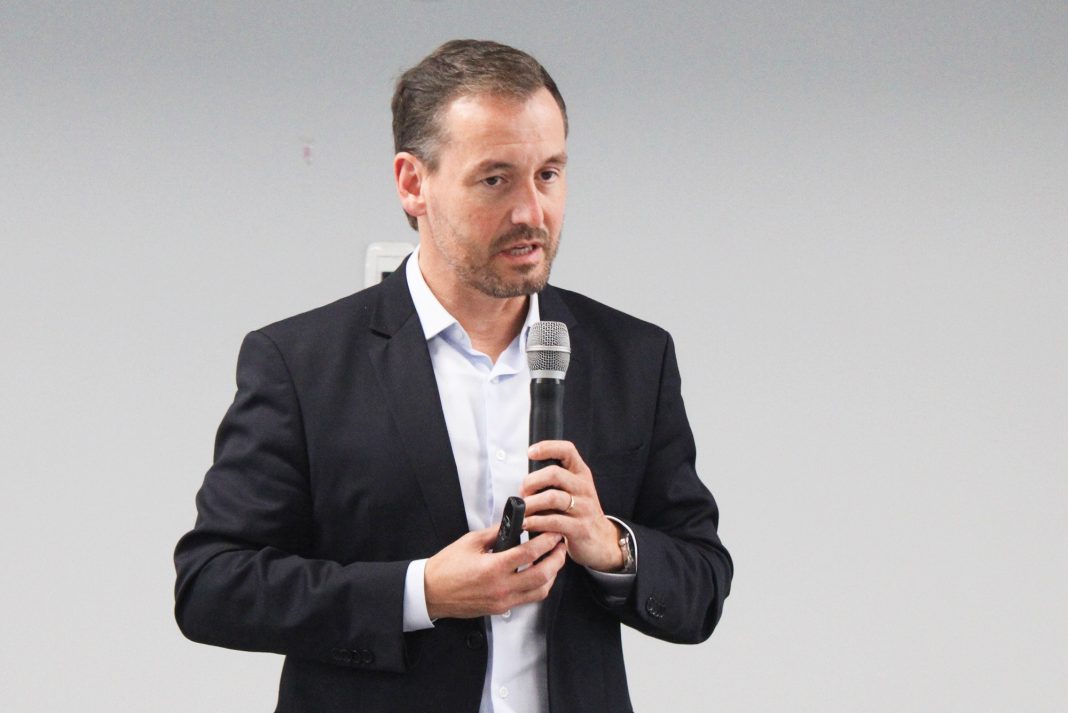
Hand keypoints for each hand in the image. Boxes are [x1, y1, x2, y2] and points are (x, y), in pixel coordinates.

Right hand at [423, 526, 566, 619]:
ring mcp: (503, 601)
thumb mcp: (470, 542)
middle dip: (557, 558)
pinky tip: (540, 574)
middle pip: (543, 575)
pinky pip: (528, 599)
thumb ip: (495, 532)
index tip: (553, 532)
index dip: (546, 541)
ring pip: (540, 591)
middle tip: (560, 544)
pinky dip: (540, 586)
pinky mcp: (501, 608)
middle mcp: (501, 587)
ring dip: (552, 574)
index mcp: (493, 568)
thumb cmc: (446, 568)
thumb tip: (514, 523)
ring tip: (554, 558)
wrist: (431, 592)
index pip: (529, 554)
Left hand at [521, 440, 625, 572]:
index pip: (567, 450)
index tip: (530, 452)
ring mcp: (583, 508)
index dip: (547, 447)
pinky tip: (527, 524)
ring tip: (522, 511)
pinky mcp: (579, 527)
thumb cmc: (579, 513)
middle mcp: (583, 487)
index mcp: (581, 474)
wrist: (601, 540)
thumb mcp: (572, 491)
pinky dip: (535, 522)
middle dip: (531, 482)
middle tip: (523, 493)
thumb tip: (525, 483)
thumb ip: (553, 483)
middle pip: (554, 474)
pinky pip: (553, 521)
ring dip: (531, 504)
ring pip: (552, 498)